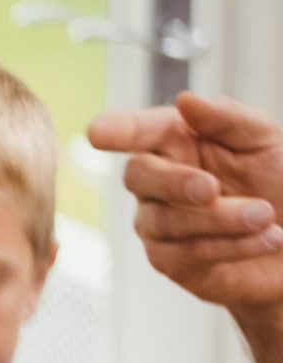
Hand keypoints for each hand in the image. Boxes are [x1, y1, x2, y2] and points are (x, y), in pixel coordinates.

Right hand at [90, 93, 282, 314]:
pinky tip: (267, 238)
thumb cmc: (279, 182)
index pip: (139, 132)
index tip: (98, 133)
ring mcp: (158, 223)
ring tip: (266, 217)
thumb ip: (227, 117)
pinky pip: (187, 254)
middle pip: (138, 175)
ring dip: (223, 219)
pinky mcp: (170, 261)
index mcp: (178, 142)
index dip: (117, 130)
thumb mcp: (264, 140)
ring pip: (166, 221)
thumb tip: (186, 101)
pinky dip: (232, 245)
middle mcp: (159, 182)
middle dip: (175, 183)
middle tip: (213, 190)